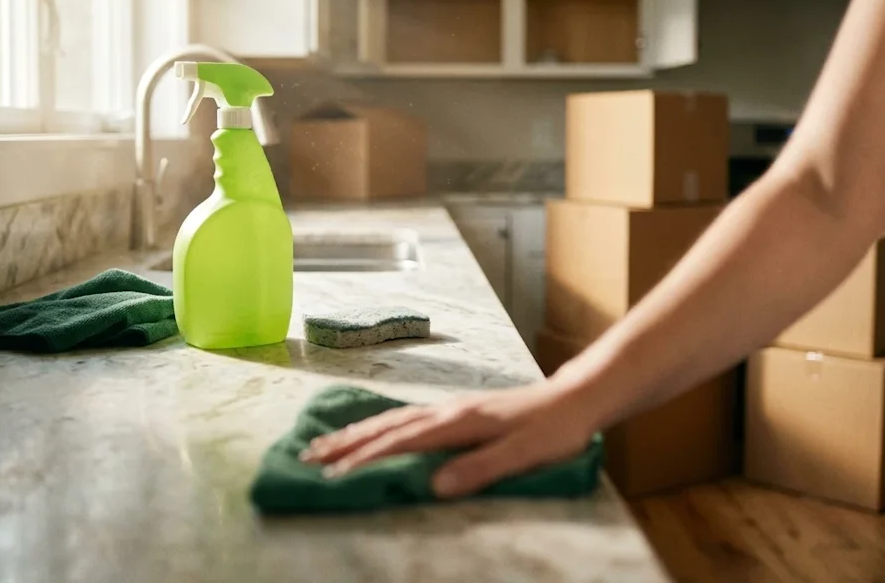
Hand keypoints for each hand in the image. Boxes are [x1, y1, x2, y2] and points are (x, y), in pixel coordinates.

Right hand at [299, 379, 600, 498]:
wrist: (576, 398)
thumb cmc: (555, 429)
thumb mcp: (525, 453)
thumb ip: (481, 469)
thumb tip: (435, 486)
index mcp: (459, 422)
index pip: (402, 443)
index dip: (365, 458)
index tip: (332, 474)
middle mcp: (448, 411)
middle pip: (387, 427)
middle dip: (346, 442)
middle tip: (307, 455)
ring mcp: (452, 408)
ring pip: (393, 419)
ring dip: (357, 431)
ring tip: (324, 442)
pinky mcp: (458, 410)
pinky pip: (407, 416)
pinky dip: (380, 424)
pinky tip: (372, 429)